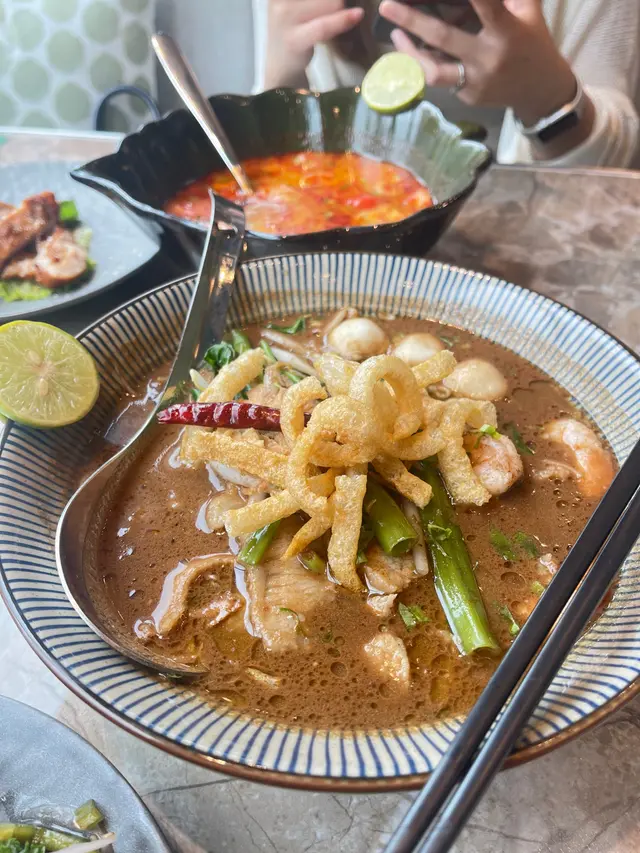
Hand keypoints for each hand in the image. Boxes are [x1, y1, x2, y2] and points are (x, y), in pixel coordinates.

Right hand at [264, 0, 364, 89]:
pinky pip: (323, 26)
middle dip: (338, 0)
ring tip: (354, 11)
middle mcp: (279, 0)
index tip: (340, 0)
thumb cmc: (296, 31)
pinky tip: (357, 15)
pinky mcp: (294, 40)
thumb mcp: (299, 4)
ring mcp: (284, 17)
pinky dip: (342, 20)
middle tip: (349, 4)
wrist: (281, 70)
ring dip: (343, 5)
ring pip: (328, 3)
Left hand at [379, 0, 576, 125]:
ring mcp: (475, 81)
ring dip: (410, 53)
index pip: (484, 4)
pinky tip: (415, 49)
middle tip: (386, 5)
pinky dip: (426, 63)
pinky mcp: (467, 96)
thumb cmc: (533, 42)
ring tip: (396, 35)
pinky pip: (441, 78)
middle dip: (412, 20)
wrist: (540, 91)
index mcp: (506, 31)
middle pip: (443, 38)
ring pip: (433, 70)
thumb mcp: (527, 10)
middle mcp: (487, 58)